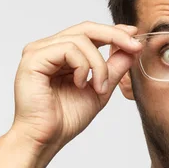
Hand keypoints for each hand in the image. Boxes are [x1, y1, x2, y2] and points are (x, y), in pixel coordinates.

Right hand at [9, 21, 142, 159]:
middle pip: (86, 28)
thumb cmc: (66, 119)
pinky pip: (68, 49)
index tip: (135, 36)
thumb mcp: (100, 89)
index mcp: (61, 53)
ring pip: (81, 39)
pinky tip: (80, 84)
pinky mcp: (33, 58)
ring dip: (98, 64)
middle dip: (115, 35)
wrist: (46, 139)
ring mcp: (39, 51)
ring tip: (99, 87)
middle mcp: (48, 48)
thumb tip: (132, 49)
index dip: (114, 31)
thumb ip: (114, 68)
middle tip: (134, 46)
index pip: (90, 32)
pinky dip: (83, 66)